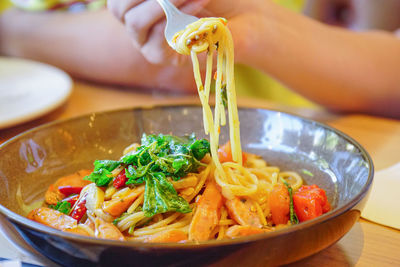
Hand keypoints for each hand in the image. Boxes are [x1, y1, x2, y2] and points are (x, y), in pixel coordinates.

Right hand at [107, 0, 266, 64]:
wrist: (241, 18)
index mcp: (137, 3)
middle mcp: (137, 23)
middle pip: (119, 9)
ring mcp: (146, 43)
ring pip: (135, 24)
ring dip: (163, 4)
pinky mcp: (162, 57)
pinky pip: (158, 40)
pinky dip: (178, 19)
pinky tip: (199, 5)